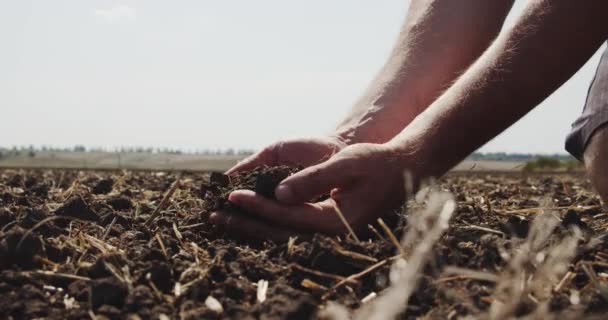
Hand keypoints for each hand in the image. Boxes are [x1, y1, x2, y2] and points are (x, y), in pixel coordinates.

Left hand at [210, 143, 407, 241]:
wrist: (402, 169)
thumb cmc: (376, 162)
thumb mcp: (347, 164)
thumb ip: (314, 178)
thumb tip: (279, 193)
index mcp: (335, 220)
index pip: (287, 216)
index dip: (258, 206)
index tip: (232, 196)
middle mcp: (328, 231)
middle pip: (279, 231)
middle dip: (247, 223)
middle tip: (215, 216)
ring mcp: (327, 229)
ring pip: (282, 231)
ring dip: (253, 224)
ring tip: (224, 219)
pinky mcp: (325, 222)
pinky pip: (290, 225)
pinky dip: (267, 220)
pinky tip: (249, 215)